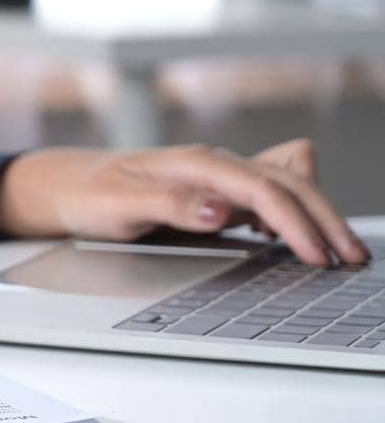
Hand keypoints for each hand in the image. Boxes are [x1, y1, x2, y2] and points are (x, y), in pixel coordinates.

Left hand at [0, 138, 368, 265]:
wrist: (72, 185)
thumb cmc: (93, 193)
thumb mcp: (122, 203)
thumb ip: (172, 205)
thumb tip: (222, 211)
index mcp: (198, 164)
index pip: (264, 189)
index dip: (295, 222)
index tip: (315, 254)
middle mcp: (215, 165)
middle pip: (288, 184)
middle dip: (323, 219)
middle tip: (350, 258)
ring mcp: (220, 177)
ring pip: (287, 184)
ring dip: (316, 213)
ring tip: (339, 250)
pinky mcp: (220, 192)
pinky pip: (270, 193)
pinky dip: (293, 211)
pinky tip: (297, 238)